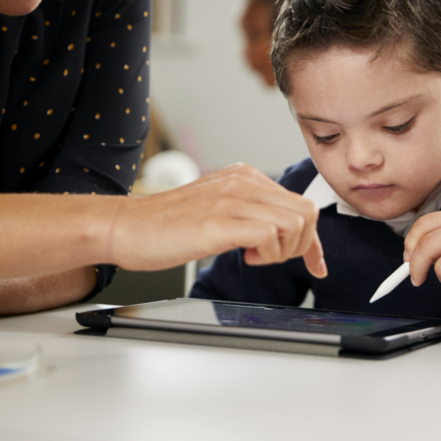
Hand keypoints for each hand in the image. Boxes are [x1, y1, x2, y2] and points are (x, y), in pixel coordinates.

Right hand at [108, 163, 325, 277]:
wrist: (125, 227)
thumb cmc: (166, 226)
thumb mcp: (217, 209)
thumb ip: (249, 213)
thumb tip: (281, 235)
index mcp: (245, 176)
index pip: (300, 204)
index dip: (313, 241)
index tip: (316, 265)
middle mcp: (243, 181)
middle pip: (307, 212)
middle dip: (301, 246)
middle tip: (271, 258)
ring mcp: (232, 198)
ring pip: (295, 222)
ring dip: (283, 251)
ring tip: (254, 256)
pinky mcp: (220, 221)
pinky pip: (271, 235)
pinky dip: (267, 254)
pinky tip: (243, 257)